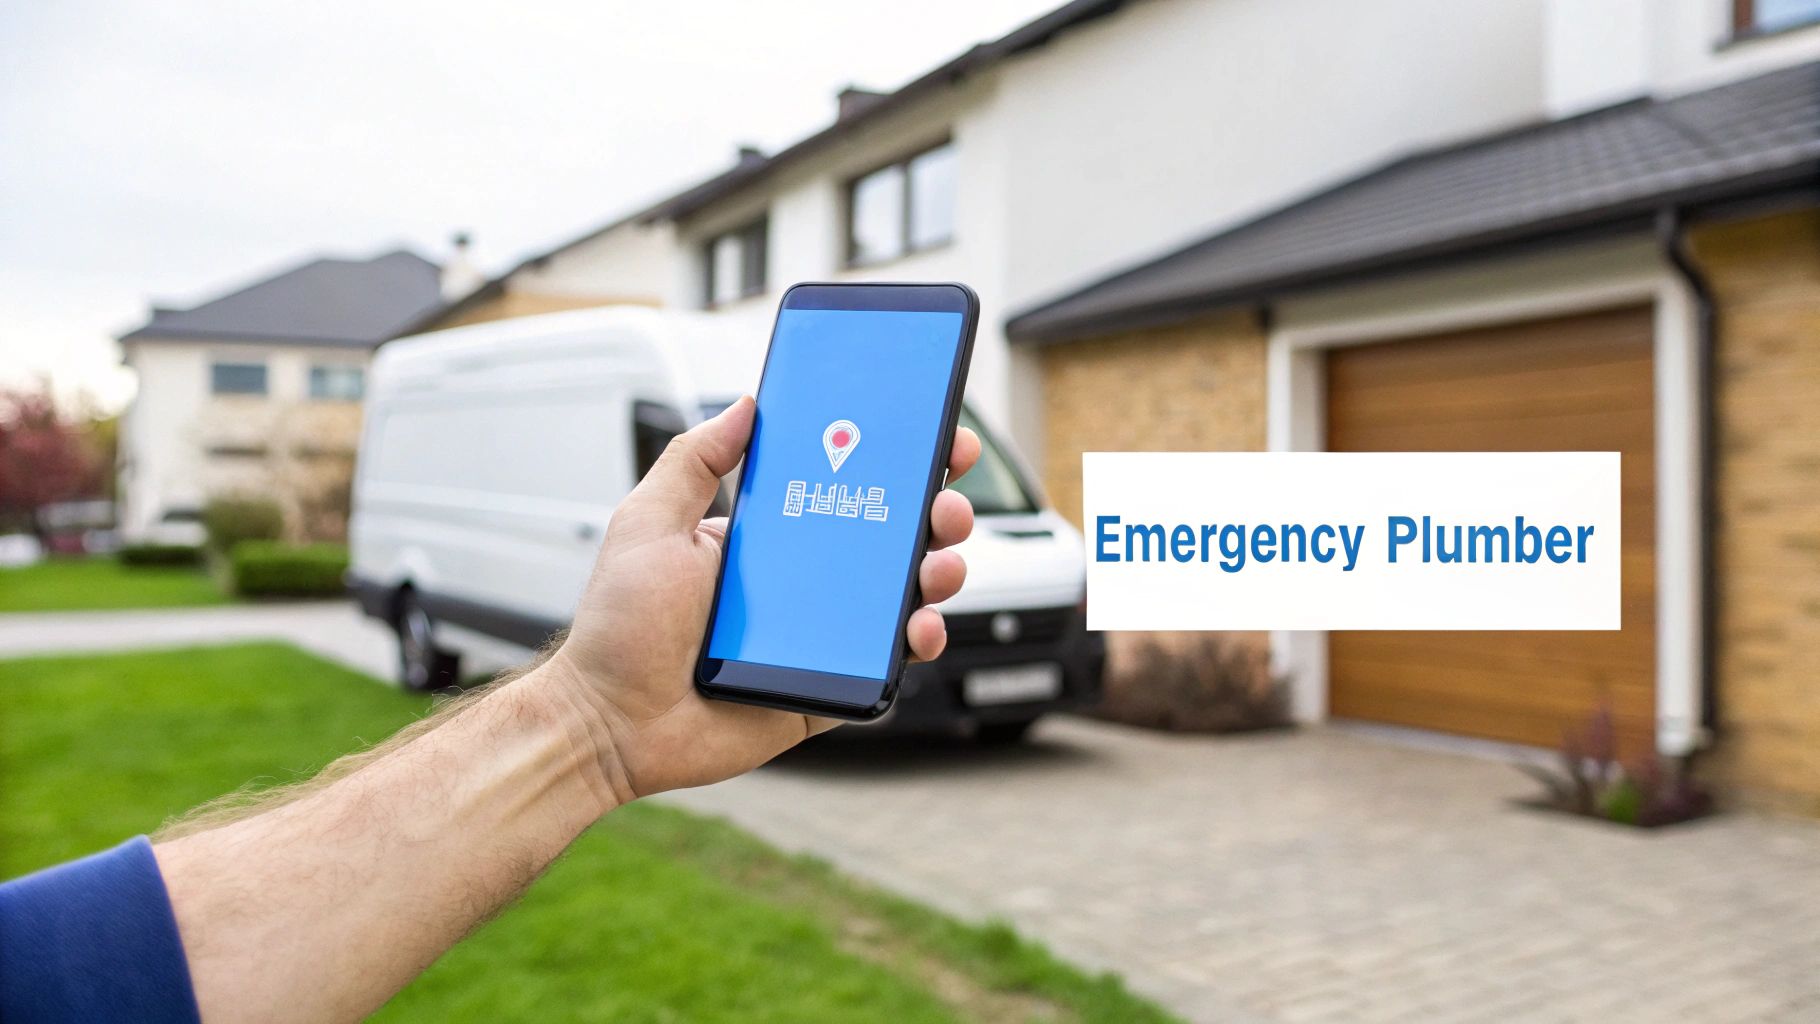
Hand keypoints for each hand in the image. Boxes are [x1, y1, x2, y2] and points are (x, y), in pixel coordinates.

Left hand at [542, 395, 978, 802]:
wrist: (608, 723)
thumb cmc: (619, 628)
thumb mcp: (648, 523)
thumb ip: (694, 460)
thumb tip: (747, 404)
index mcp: (767, 538)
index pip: (844, 486)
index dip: (893, 461)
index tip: (932, 436)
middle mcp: (801, 583)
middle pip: (889, 539)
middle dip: (935, 513)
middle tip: (946, 504)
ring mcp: (819, 638)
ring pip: (901, 598)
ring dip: (938, 573)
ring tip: (940, 564)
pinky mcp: (827, 689)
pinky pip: (887, 665)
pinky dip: (917, 643)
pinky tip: (919, 627)